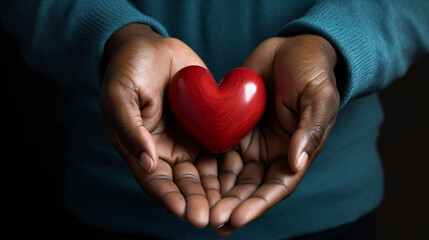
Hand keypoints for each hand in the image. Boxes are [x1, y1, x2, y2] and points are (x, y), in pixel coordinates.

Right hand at [99, 24, 219, 227]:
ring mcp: (188, 139)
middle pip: (183, 182)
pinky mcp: (207, 126)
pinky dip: (228, 164)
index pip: (155, 181)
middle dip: (196, 201)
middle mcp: (166, 150)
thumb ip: (129, 129)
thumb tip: (146, 162)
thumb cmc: (129, 69)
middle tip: (211, 218)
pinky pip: (220, 147)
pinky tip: (240, 178)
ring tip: (228, 207)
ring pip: (204, 171)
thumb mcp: (119, 95)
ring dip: (214, 191)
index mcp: (141, 149)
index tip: (184, 212)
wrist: (152, 47)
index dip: (169, 198)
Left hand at [209, 35, 339, 235]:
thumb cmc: (312, 71)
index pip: (277, 186)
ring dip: (217, 193)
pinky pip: (218, 150)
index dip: (258, 204)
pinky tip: (192, 180)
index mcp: (296, 152)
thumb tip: (296, 162)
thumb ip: (309, 130)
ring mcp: (251, 141)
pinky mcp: (233, 128)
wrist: (290, 47)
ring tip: (199, 209)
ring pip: (231, 175)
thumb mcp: (318, 97)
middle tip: (212, 220)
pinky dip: (207, 168)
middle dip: (232, 205)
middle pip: (250, 187)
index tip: (237, 218)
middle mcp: (271, 153)